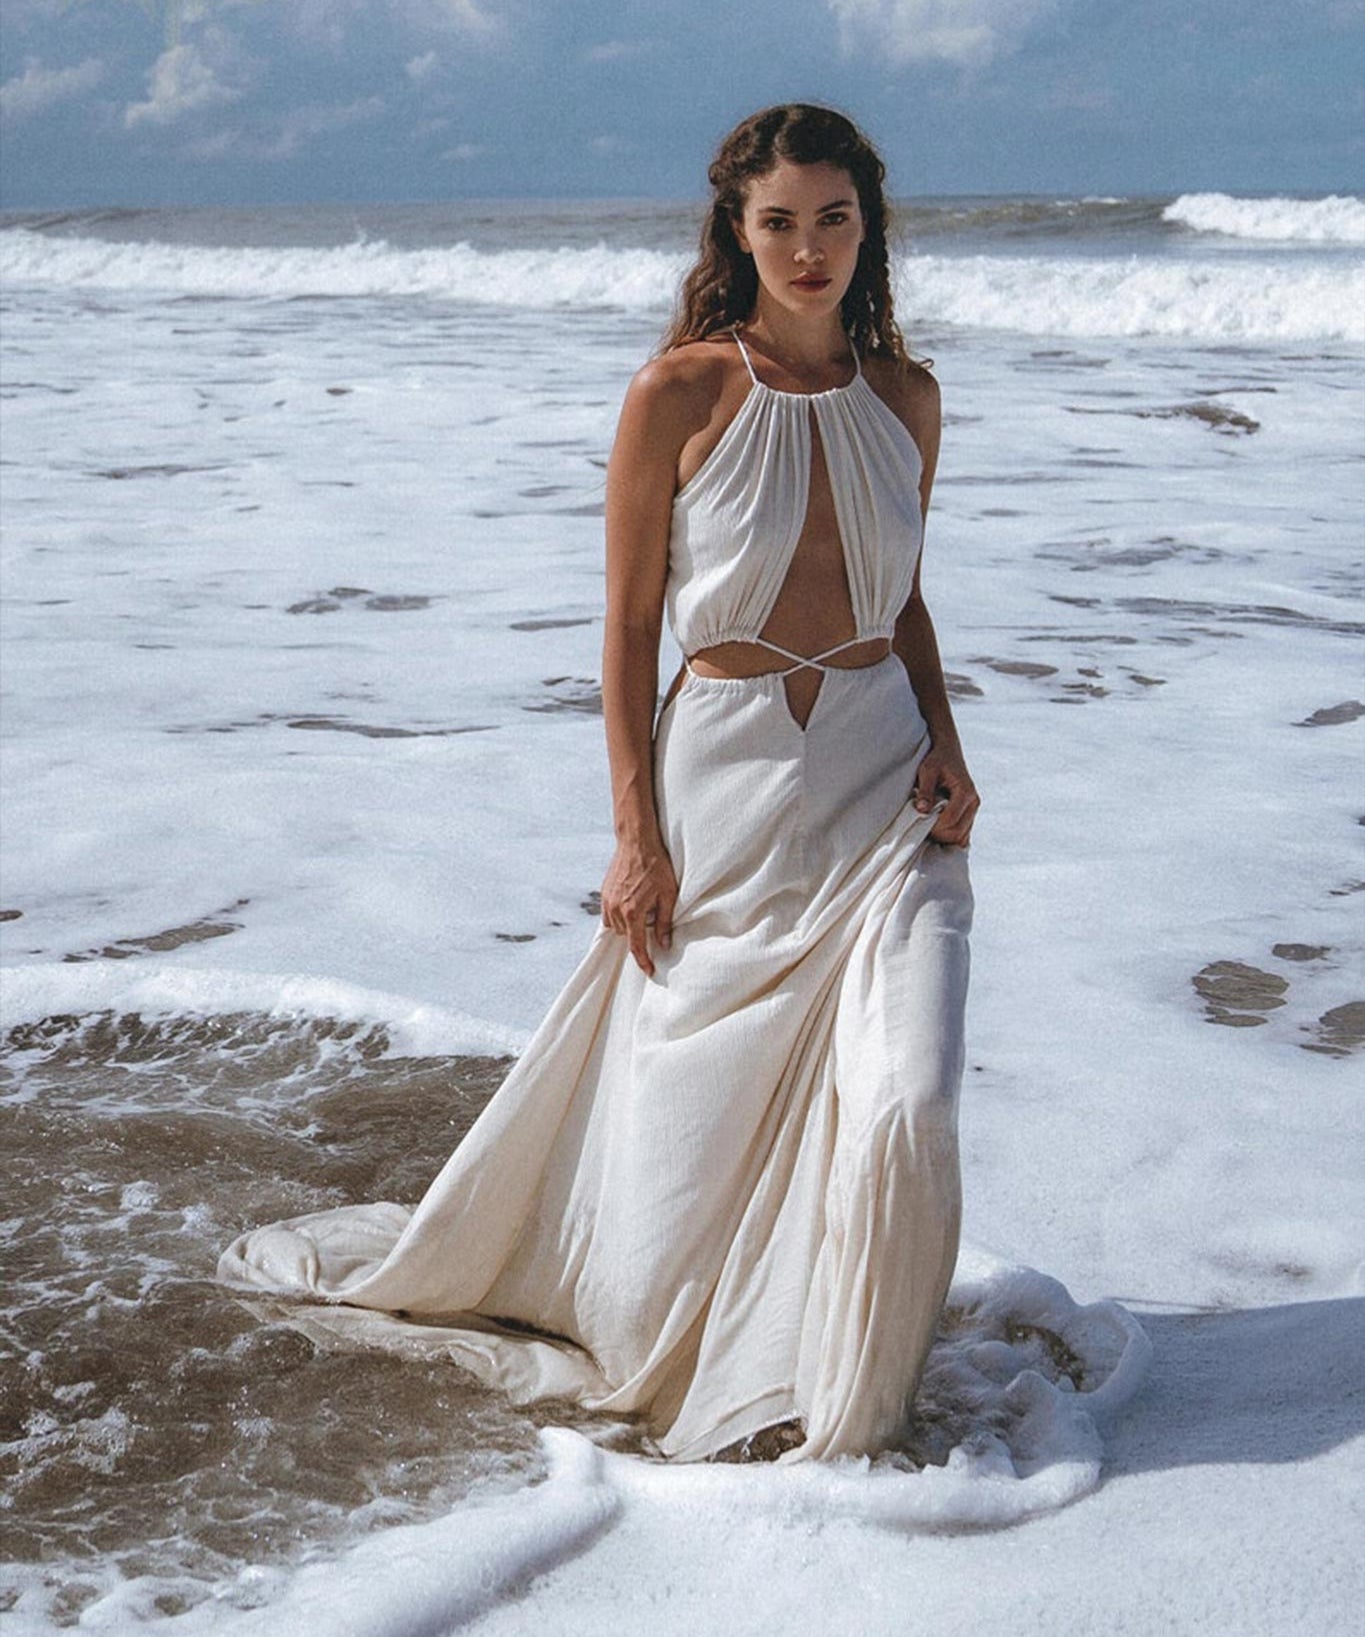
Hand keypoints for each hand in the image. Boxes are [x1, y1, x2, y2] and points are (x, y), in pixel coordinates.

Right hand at [600, 834, 678, 976]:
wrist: (637, 841)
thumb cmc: (656, 865)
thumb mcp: (668, 894)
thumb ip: (665, 922)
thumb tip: (664, 944)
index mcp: (633, 911)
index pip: (636, 945)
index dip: (643, 961)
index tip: (649, 971)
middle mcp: (616, 908)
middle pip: (625, 936)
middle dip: (638, 934)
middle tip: (652, 918)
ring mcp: (607, 900)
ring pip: (615, 926)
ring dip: (627, 925)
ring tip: (641, 908)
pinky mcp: (604, 892)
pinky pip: (608, 914)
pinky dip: (618, 915)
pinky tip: (630, 902)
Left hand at [912, 742, 979, 847]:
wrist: (948, 752)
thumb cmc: (937, 759)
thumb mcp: (927, 770)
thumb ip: (925, 790)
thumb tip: (922, 810)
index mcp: (966, 792)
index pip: (950, 821)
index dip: (933, 826)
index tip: (918, 820)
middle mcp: (974, 802)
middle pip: (957, 833)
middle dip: (938, 834)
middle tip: (921, 825)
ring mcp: (974, 809)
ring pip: (961, 836)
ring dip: (943, 837)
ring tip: (928, 825)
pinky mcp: (970, 813)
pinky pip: (962, 834)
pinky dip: (949, 836)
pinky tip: (936, 829)